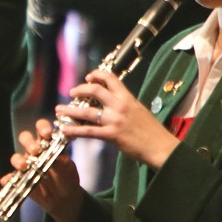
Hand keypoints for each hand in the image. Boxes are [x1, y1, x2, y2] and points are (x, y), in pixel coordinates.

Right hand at [5, 118, 84, 221]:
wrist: (64, 199)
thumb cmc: (67, 179)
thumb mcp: (69, 170)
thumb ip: (63, 162)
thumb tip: (58, 157)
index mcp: (47, 144)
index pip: (42, 129)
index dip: (42, 127)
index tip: (46, 134)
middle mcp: (34, 151)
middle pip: (25, 139)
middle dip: (28, 142)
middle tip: (35, 150)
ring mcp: (25, 165)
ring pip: (15, 157)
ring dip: (18, 160)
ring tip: (24, 167)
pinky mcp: (19, 179)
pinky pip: (9, 178)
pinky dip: (8, 179)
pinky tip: (8, 181)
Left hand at [56, 69, 179, 169]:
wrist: (161, 147)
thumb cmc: (152, 131)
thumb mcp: (139, 110)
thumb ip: (125, 105)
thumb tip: (111, 102)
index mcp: (128, 98)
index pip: (110, 78)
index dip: (96, 75)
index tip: (88, 77)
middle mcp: (120, 105)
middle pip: (95, 90)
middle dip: (79, 90)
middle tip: (71, 93)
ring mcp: (114, 120)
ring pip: (86, 111)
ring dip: (70, 110)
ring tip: (59, 110)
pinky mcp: (111, 135)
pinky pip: (87, 131)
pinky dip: (73, 130)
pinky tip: (64, 130)